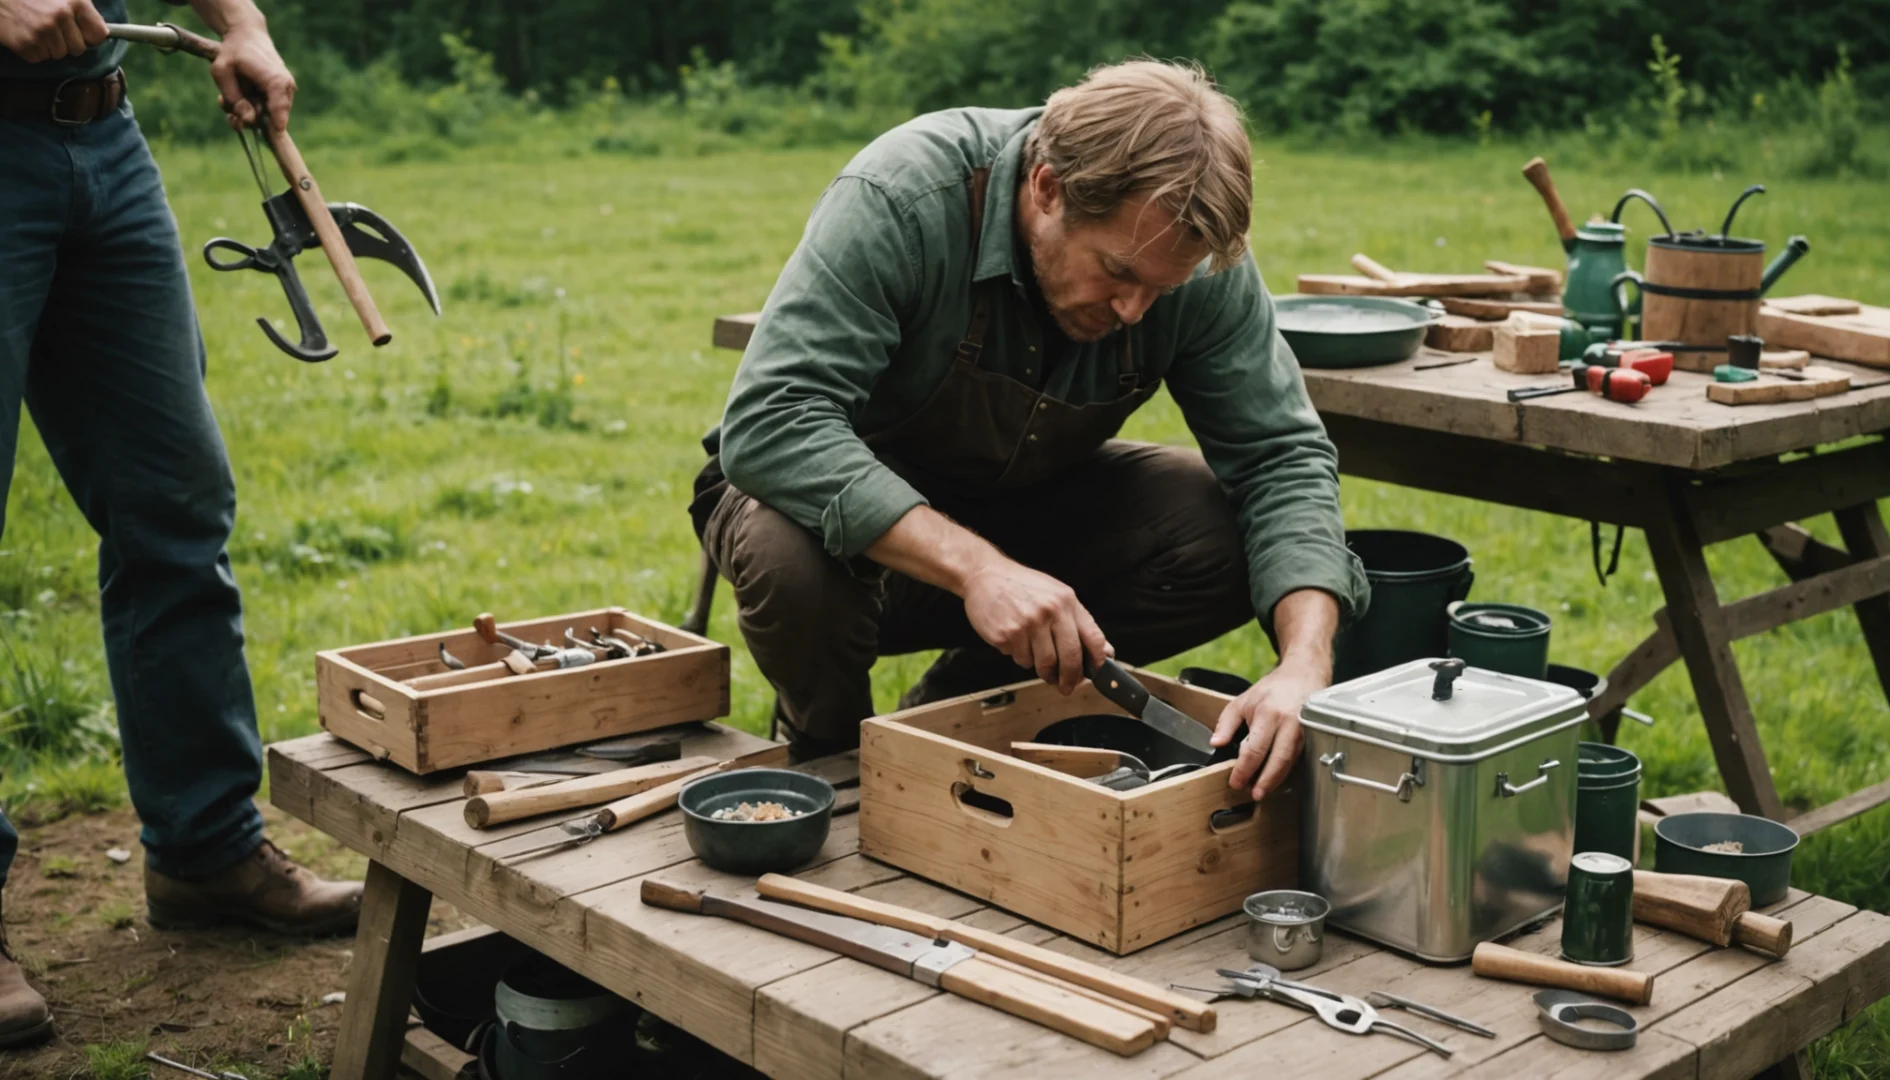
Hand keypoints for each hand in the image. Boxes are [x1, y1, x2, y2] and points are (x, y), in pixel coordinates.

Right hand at [0, 0, 107, 63]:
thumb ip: (81, 9)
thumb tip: (103, 33)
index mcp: (75, 2)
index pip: (99, 35)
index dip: (90, 37)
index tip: (81, 35)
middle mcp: (61, 16)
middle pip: (78, 49)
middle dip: (67, 43)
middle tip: (51, 29)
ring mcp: (43, 31)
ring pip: (58, 55)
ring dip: (48, 47)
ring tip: (35, 29)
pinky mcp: (26, 43)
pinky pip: (39, 58)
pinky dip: (32, 51)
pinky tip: (24, 34)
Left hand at [209, 19, 292, 131]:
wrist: (248, 35)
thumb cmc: (233, 51)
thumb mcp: (221, 71)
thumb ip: (233, 98)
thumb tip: (248, 120)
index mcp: (276, 81)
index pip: (280, 112)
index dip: (272, 130)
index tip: (269, 139)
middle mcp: (286, 88)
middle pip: (271, 119)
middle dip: (248, 120)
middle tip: (229, 115)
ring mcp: (286, 92)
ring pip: (267, 116)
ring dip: (246, 113)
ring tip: (226, 101)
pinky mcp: (281, 94)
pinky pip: (266, 109)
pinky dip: (250, 107)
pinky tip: (236, 97)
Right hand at [961, 559, 1108, 693]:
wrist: (985, 574)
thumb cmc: (1022, 586)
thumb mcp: (1056, 595)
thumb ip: (1080, 622)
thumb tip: (1105, 651)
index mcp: (1066, 601)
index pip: (1092, 637)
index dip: (1098, 661)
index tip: (1095, 673)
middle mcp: (1049, 612)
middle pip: (1069, 657)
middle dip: (1070, 678)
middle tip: (1066, 687)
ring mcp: (1027, 624)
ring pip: (1043, 663)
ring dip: (1041, 668)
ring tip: (1034, 656)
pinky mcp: (1007, 635)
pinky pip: (1020, 659)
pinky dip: (1020, 656)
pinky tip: (1015, 640)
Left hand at [1210, 659, 1326, 799]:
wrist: (1303, 675)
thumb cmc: (1272, 689)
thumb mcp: (1242, 701)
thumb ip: (1226, 723)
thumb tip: (1216, 743)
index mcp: (1269, 714)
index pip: (1255, 749)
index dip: (1244, 770)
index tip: (1235, 781)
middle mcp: (1289, 724)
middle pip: (1278, 760)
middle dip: (1265, 781)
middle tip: (1253, 794)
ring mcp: (1304, 731)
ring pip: (1291, 762)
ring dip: (1276, 780)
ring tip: (1262, 790)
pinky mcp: (1313, 736)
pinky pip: (1299, 758)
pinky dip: (1287, 771)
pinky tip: (1276, 779)